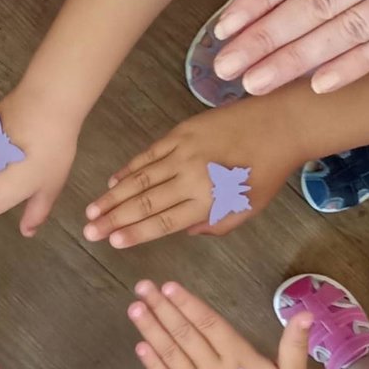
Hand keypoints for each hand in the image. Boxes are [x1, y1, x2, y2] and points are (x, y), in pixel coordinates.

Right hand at [83, 103, 295, 247]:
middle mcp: (191, 179)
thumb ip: (215, 225)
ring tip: (92, 210)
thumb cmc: (265, 174)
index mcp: (208, 202)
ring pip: (139, 179)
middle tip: (89, 231)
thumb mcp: (247, 211)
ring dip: (112, 196)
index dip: (135, 233)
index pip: (163, 222)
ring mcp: (184, 153)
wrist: (278, 126)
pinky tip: (112, 181)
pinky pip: (148, 155)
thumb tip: (184, 230)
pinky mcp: (182, 133)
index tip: (112, 242)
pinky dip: (128, 169)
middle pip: (144, 203)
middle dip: (113, 219)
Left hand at [128, 280, 310, 368]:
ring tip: (134, 309)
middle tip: (142, 287)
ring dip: (151, 331)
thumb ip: (294, 345)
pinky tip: (139, 347)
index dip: (189, 304)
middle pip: (184, 334)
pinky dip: (152, 365)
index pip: (210, 325)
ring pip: (170, 355)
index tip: (170, 286)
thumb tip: (305, 314)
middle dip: (162, 309)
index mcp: (240, 359)